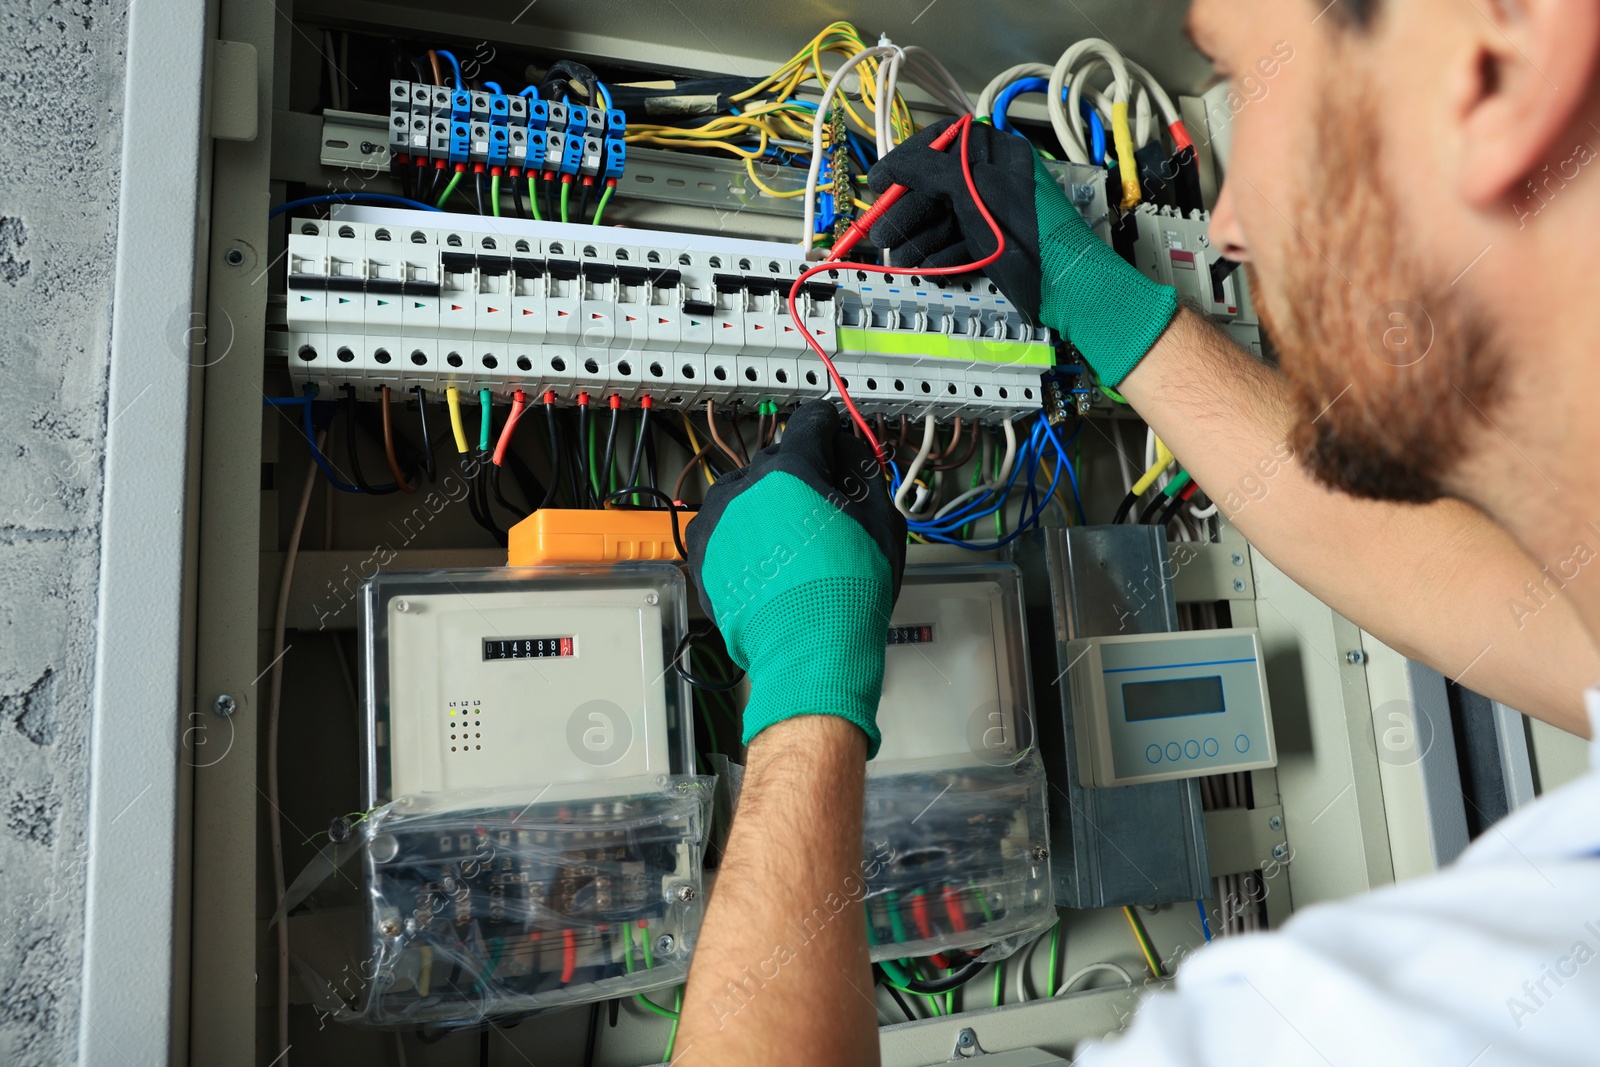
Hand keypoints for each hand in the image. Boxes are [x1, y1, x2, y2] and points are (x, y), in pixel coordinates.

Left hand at [685, 400, 906, 757]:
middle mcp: (744, 486)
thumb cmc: (849, 588)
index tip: (836, 438)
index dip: (831, 428)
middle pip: (778, 460)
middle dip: (801, 476)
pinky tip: (770, 563)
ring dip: (768, 506)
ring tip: (793, 546)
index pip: (811, 421)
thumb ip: (863, 468)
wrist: (810, 647)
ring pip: (747, 494)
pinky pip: (725, 529)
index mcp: (789, 468)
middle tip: (824, 510)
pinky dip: (744, 538)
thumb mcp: (880, 518)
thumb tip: (849, 446)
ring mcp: (717, 520)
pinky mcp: (700, 554)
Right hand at [868, 117, 1178, 387]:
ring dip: (916, 240)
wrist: (1063, 286)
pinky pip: (956, 244)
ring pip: (942, 219)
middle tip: (882, 235)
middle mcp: (993, 178)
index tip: (879, 184)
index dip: (905, 162)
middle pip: (934, 186)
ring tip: (901, 260)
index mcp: (997, 152)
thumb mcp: (972, 189)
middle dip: (907, 212)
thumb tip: (890, 168)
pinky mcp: (992, 245)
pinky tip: (929, 269)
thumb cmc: (1024, 230)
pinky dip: (939, 257)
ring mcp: (992, 213)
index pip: (939, 142)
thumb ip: (928, 171)